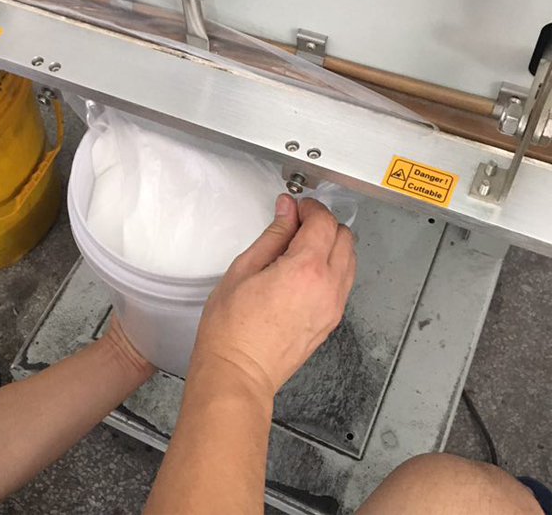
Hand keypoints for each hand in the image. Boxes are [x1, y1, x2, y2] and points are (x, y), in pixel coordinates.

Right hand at [191, 194, 356, 396]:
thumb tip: (287, 211)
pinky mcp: (331, 320)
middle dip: (323, 223)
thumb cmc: (232, 329)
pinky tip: (305, 271)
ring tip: (300, 248)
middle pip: (344, 237)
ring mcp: (333, 306)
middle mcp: (328, 287)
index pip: (323, 222)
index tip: (296, 208)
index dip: (310, 208)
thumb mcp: (244, 270)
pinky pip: (343, 282)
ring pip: (349, 259)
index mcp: (305, 270)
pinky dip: (332, 267)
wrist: (238, 373)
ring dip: (331, 245)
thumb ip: (273, 236)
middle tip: (297, 224)